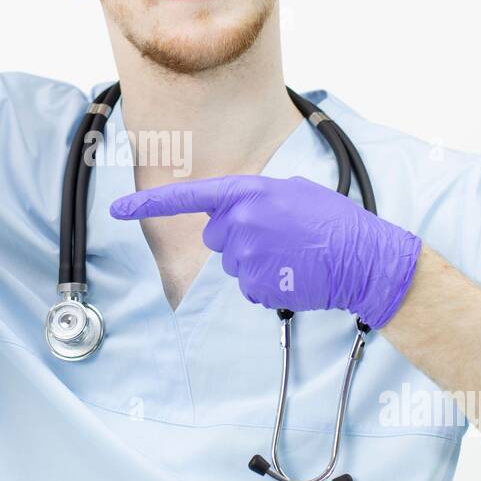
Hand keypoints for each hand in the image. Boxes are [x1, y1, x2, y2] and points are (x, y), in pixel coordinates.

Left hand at [110, 174, 421, 327]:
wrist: (364, 258)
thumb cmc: (334, 223)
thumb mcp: (293, 192)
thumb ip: (257, 198)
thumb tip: (236, 211)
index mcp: (249, 192)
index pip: (189, 196)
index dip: (148, 203)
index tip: (117, 209)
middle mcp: (241, 221)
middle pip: (216, 236)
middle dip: (238, 239)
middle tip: (277, 238)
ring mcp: (248, 255)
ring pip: (233, 265)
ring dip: (257, 263)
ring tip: (292, 256)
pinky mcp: (256, 285)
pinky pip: (248, 288)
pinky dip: (266, 285)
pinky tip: (293, 274)